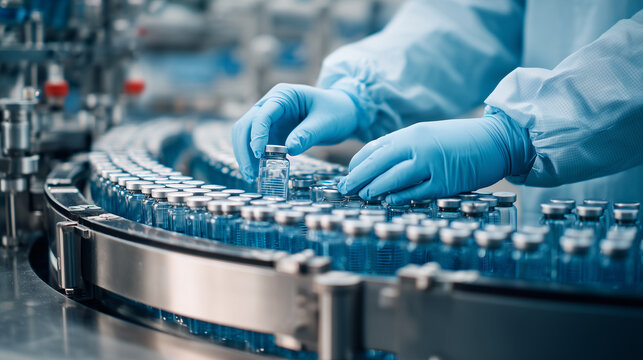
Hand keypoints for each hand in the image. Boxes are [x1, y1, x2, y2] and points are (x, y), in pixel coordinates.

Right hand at [232, 83, 360, 180]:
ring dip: (246, 155)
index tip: (259, 154)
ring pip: (247, 136)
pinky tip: (260, 173)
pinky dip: (256, 159)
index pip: (262, 114)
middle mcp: (271, 105)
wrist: (345, 113)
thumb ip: (307, 134)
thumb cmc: (337, 111)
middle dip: (244, 148)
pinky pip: (259, 146)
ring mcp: (271, 120)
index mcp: (283, 95)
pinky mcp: (274, 133)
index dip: (257, 134)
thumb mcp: (325, 122)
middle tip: (250, 172)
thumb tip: (289, 150)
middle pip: (246, 125)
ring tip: (252, 176)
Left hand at [337, 112, 532, 203]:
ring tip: (363, 196)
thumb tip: (378, 162)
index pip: (375, 148)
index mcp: (412, 133)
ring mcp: (431, 164)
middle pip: (378, 163)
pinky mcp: (445, 182)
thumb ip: (405, 146)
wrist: (497, 139)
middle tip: (344, 189)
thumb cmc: (460, 139)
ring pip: (393, 178)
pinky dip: (400, 197)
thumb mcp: (428, 134)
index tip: (349, 174)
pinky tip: (389, 201)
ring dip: (375, 188)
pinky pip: (416, 192)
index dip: (359, 163)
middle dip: (358, 177)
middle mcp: (418, 146)